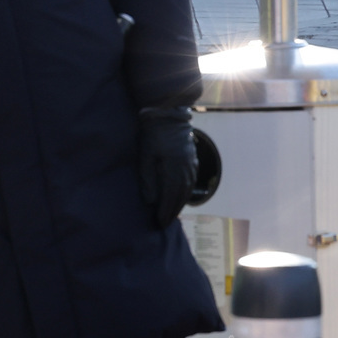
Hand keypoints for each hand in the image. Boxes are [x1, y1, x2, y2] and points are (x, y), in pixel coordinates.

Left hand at [138, 106, 197, 228]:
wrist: (169, 114)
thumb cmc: (154, 134)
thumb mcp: (146, 156)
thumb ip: (147, 179)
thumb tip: (150, 201)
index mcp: (174, 169)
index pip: (170, 196)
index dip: (165, 211)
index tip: (159, 223)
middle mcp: (186, 168)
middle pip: (181, 195)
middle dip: (173, 211)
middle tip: (165, 223)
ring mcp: (191, 163)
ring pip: (188, 188)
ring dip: (181, 203)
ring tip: (173, 213)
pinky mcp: (192, 158)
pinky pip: (192, 179)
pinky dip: (187, 191)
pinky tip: (183, 195)